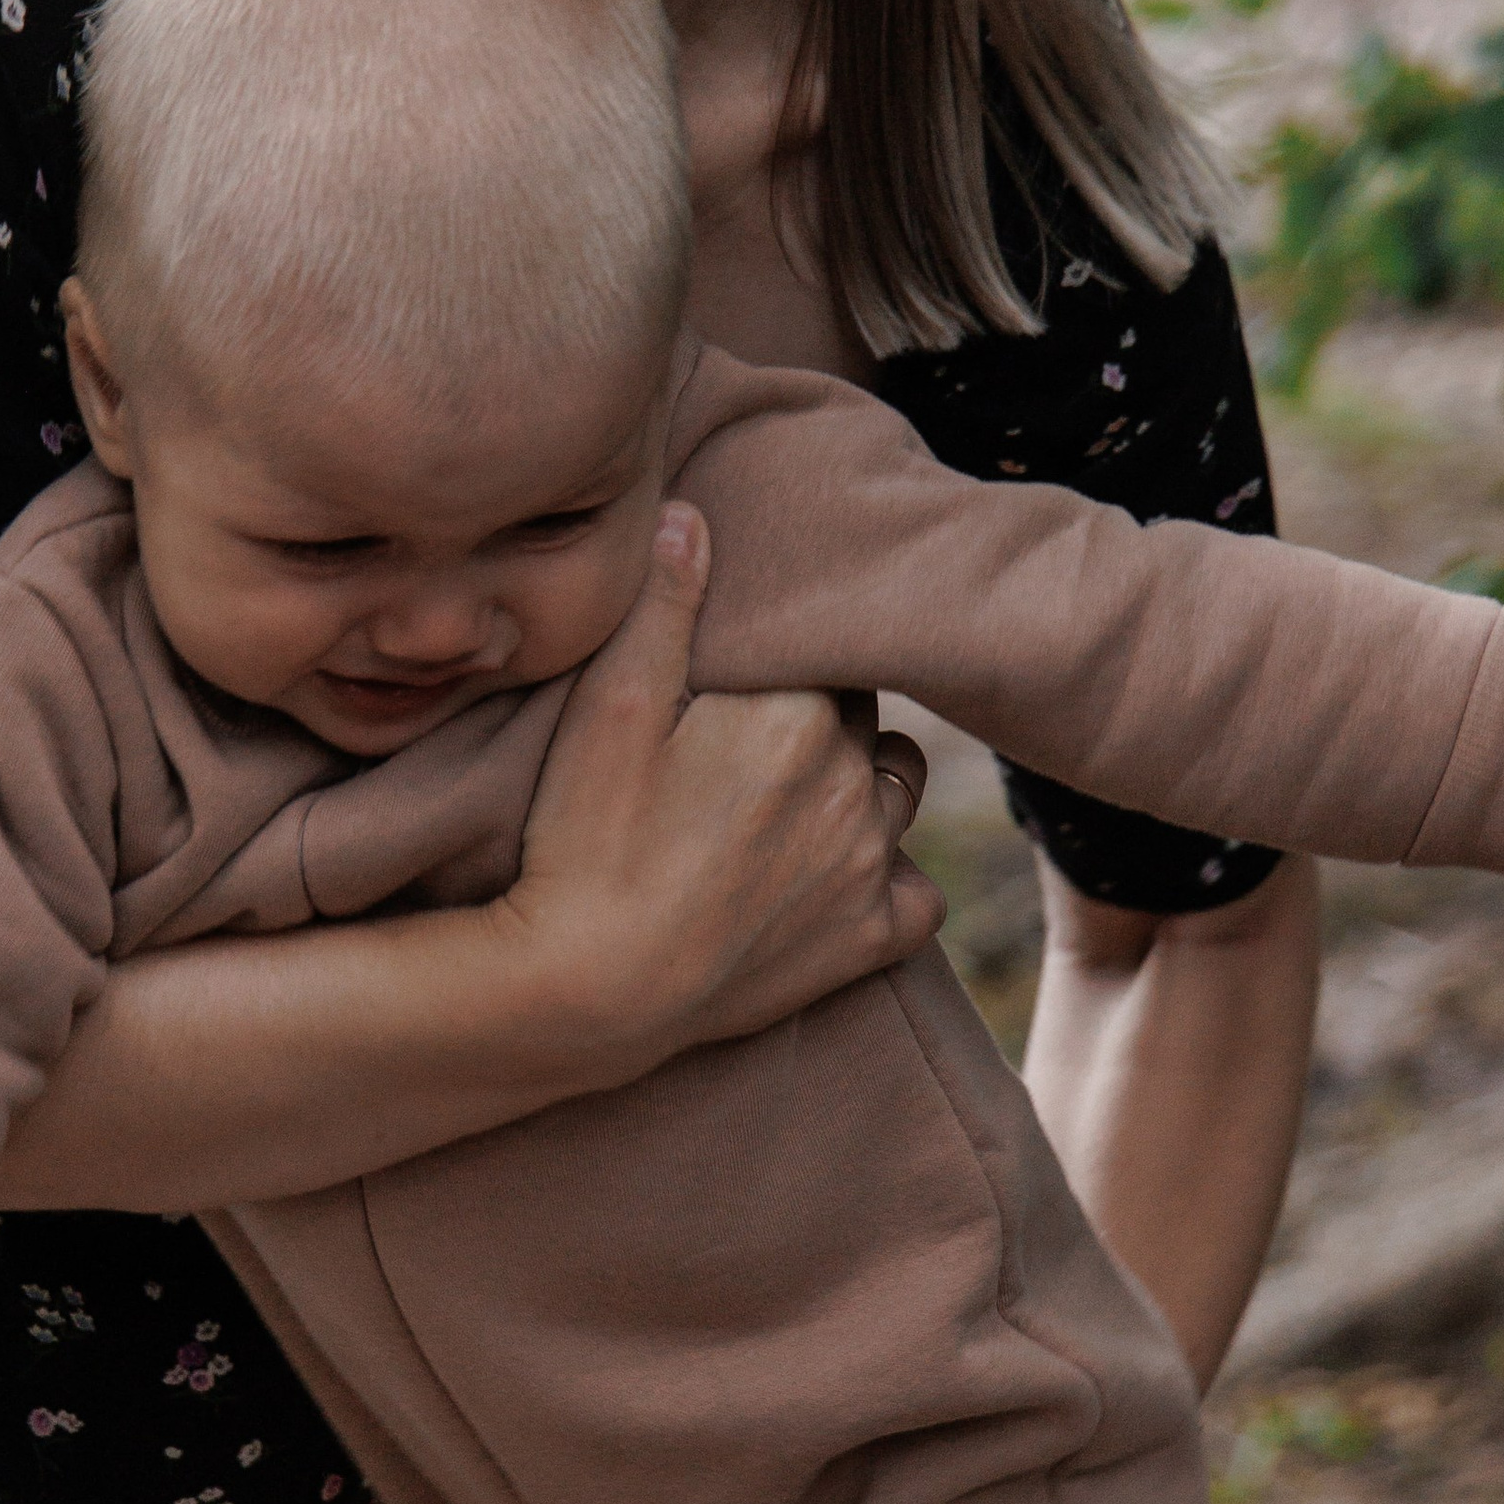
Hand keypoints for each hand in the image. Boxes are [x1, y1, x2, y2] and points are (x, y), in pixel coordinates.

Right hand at [501, 503, 942, 1077]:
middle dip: (820, 715)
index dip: (785, 657)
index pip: (827, 648)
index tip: (740, 678)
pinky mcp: (866, 942)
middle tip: (745, 739)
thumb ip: (662, 605)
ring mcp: (867, 866)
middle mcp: (856, 783)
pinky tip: (837, 876)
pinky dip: (892, 881)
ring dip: (862, 784)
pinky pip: (919, 895)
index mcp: (802, 714)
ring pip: (899, 788)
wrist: (587, 988)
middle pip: (862, 714)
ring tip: (789, 799)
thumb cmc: (584, 840)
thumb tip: (695, 515)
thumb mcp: (608, 707)